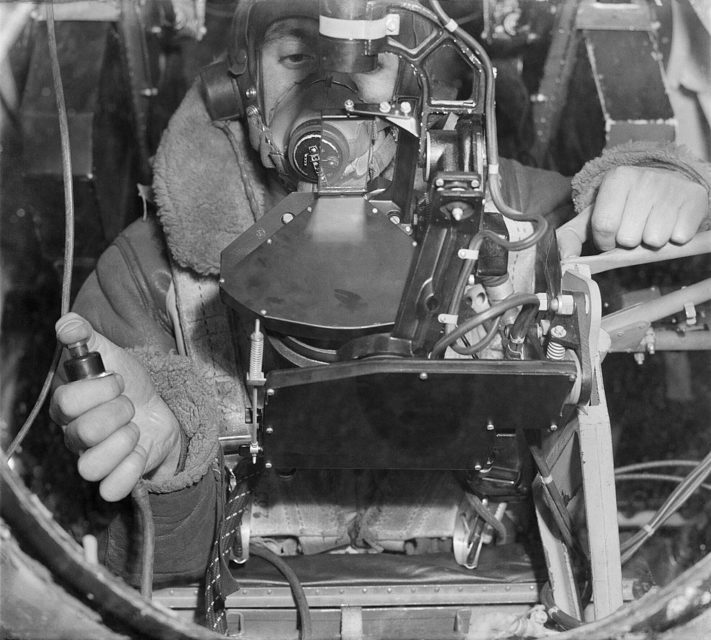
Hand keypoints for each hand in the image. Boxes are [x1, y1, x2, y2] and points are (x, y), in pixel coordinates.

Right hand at [50, 312, 181, 500]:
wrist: (159, 410)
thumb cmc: (129, 384)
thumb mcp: (113, 355)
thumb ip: (87, 337)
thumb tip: (66, 324)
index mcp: (68, 407)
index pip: (66, 401)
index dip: (98, 389)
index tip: (119, 380)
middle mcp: (75, 436)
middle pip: (81, 433)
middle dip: (118, 412)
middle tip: (130, 404)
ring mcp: (94, 459)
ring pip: (90, 468)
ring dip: (123, 443)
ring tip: (134, 429)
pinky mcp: (115, 478)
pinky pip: (111, 490)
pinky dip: (130, 470)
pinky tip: (140, 450)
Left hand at [557, 166, 707, 257]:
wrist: (668, 181)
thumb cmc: (626, 204)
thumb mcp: (594, 214)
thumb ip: (571, 236)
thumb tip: (563, 258)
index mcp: (616, 179)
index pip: (604, 227)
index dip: (606, 240)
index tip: (611, 234)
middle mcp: (644, 179)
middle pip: (629, 237)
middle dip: (629, 241)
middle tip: (634, 227)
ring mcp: (671, 188)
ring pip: (654, 240)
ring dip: (651, 241)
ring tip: (652, 224)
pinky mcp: (695, 199)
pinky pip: (679, 238)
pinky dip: (674, 238)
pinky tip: (670, 223)